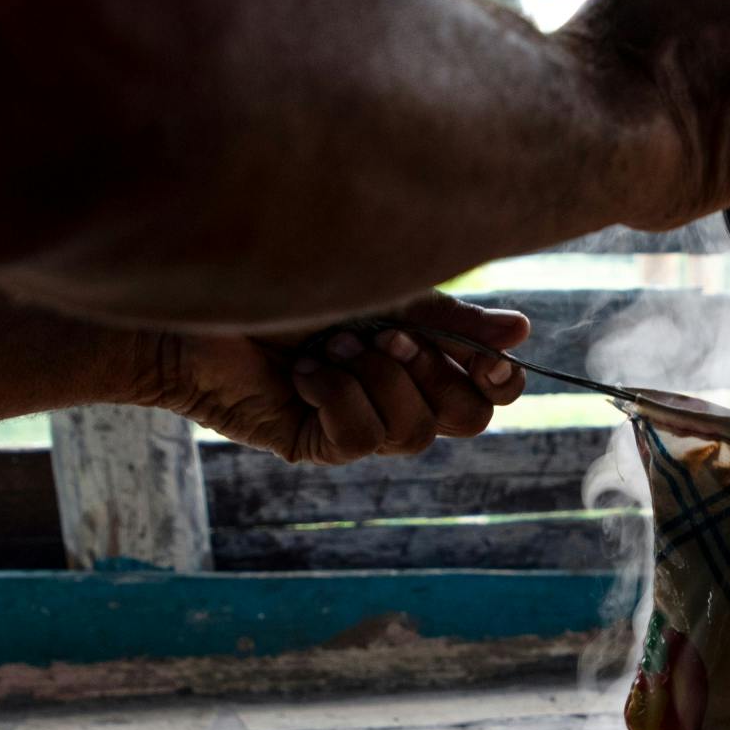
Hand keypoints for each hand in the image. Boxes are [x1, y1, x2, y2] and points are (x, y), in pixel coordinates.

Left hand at [143, 294, 529, 464]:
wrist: (208, 298)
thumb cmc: (293, 284)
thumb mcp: (390, 292)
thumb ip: (453, 318)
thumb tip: (521, 330)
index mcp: (425, 358)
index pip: (490, 393)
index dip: (501, 383)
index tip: (492, 361)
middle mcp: (399, 397)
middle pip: (466, 421)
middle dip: (434, 376)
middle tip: (390, 337)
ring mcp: (360, 425)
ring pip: (413, 433)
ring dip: (375, 379)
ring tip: (331, 346)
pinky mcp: (317, 445)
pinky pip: (358, 439)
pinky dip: (336, 397)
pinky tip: (305, 373)